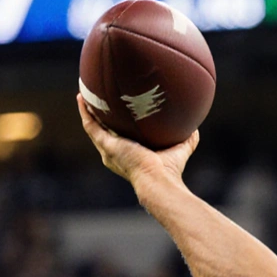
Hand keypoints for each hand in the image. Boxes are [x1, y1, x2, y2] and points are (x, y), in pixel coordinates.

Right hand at [77, 94, 198, 187]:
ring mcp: (108, 150)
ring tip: (84, 96)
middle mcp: (115, 155)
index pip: (120, 139)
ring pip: (93, 128)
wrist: (158, 179)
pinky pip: (91, 126)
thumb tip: (195, 127)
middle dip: (99, 118)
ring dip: (88, 112)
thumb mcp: (179, 150)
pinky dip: (85, 112)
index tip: (116, 115)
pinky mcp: (106, 145)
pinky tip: (82, 98)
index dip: (116, 127)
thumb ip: (188, 139)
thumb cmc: (169, 170)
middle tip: (95, 103)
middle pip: (103, 132)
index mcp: (129, 156)